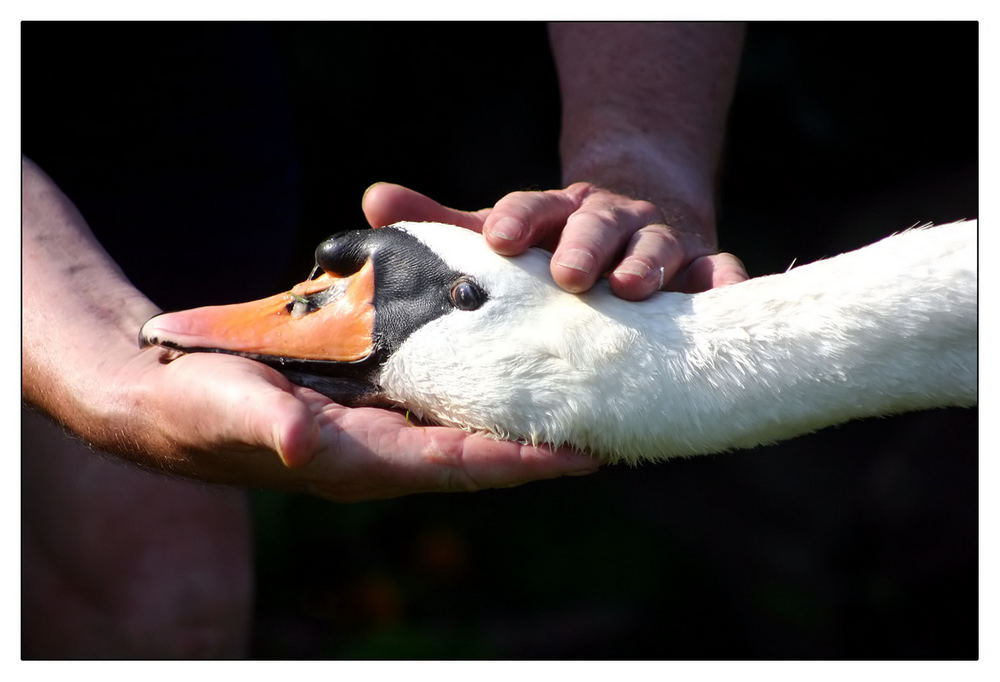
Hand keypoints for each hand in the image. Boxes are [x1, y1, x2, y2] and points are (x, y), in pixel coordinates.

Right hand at [120, 347, 597, 501]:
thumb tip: (306, 442)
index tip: (583, 455)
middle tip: (606, 423)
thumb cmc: (199, 409)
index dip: (520, 463)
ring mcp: (376, 423)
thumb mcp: (233, 411)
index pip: (458, 464)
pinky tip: (507, 359)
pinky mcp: (366, 396)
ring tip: (576, 392)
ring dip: (517, 412)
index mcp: (360, 461)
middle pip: (478, 448)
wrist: (169, 395)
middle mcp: (380, 448)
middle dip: (540, 443)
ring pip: (463, 421)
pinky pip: (435, 392)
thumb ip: (271, 426)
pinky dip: (477, 380)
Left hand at [362, 181, 748, 299]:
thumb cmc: (557, 240)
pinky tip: (721, 301)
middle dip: (585, 244)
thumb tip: (372, 200)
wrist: (636, 215)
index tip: (499, 240)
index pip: (531, 209)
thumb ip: (444, 224)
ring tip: (633, 288)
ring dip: (648, 263)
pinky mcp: (701, 266)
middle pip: (597, 224)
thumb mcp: (505, 232)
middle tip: (570, 274)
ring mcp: (659, 241)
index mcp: (555, 214)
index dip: (518, 220)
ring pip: (659, 245)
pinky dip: (722, 286)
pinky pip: (717, 275)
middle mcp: (607, 221)